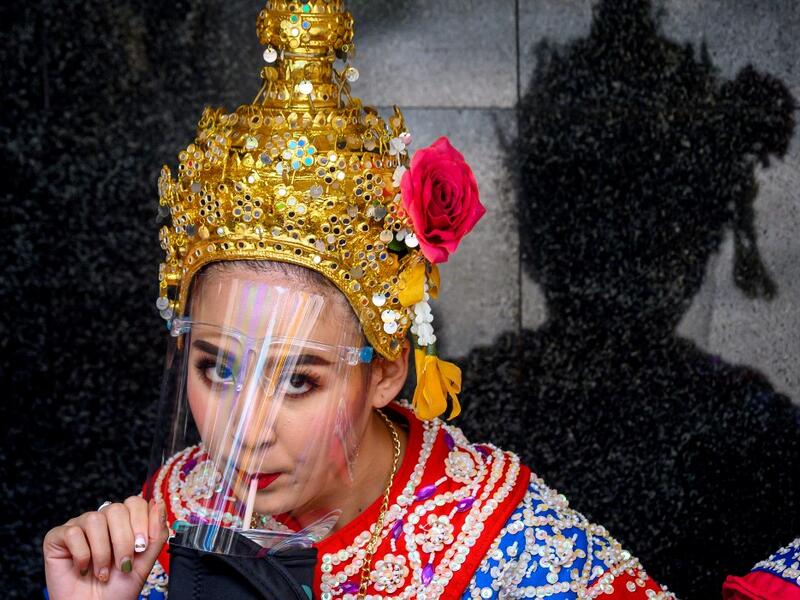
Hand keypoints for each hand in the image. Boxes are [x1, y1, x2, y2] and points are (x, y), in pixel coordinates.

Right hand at [43, 496, 168, 599]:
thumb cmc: (119, 588)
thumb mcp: (145, 561)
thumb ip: (156, 533)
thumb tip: (159, 502)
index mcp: (123, 522)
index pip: (135, 502)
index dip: (141, 522)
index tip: (141, 547)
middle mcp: (101, 520)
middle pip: (116, 509)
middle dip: (123, 540)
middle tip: (123, 564)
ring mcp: (79, 527)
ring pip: (95, 519)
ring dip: (102, 552)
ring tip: (103, 573)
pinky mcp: (57, 537)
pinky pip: (72, 533)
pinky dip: (82, 555)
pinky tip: (84, 569)